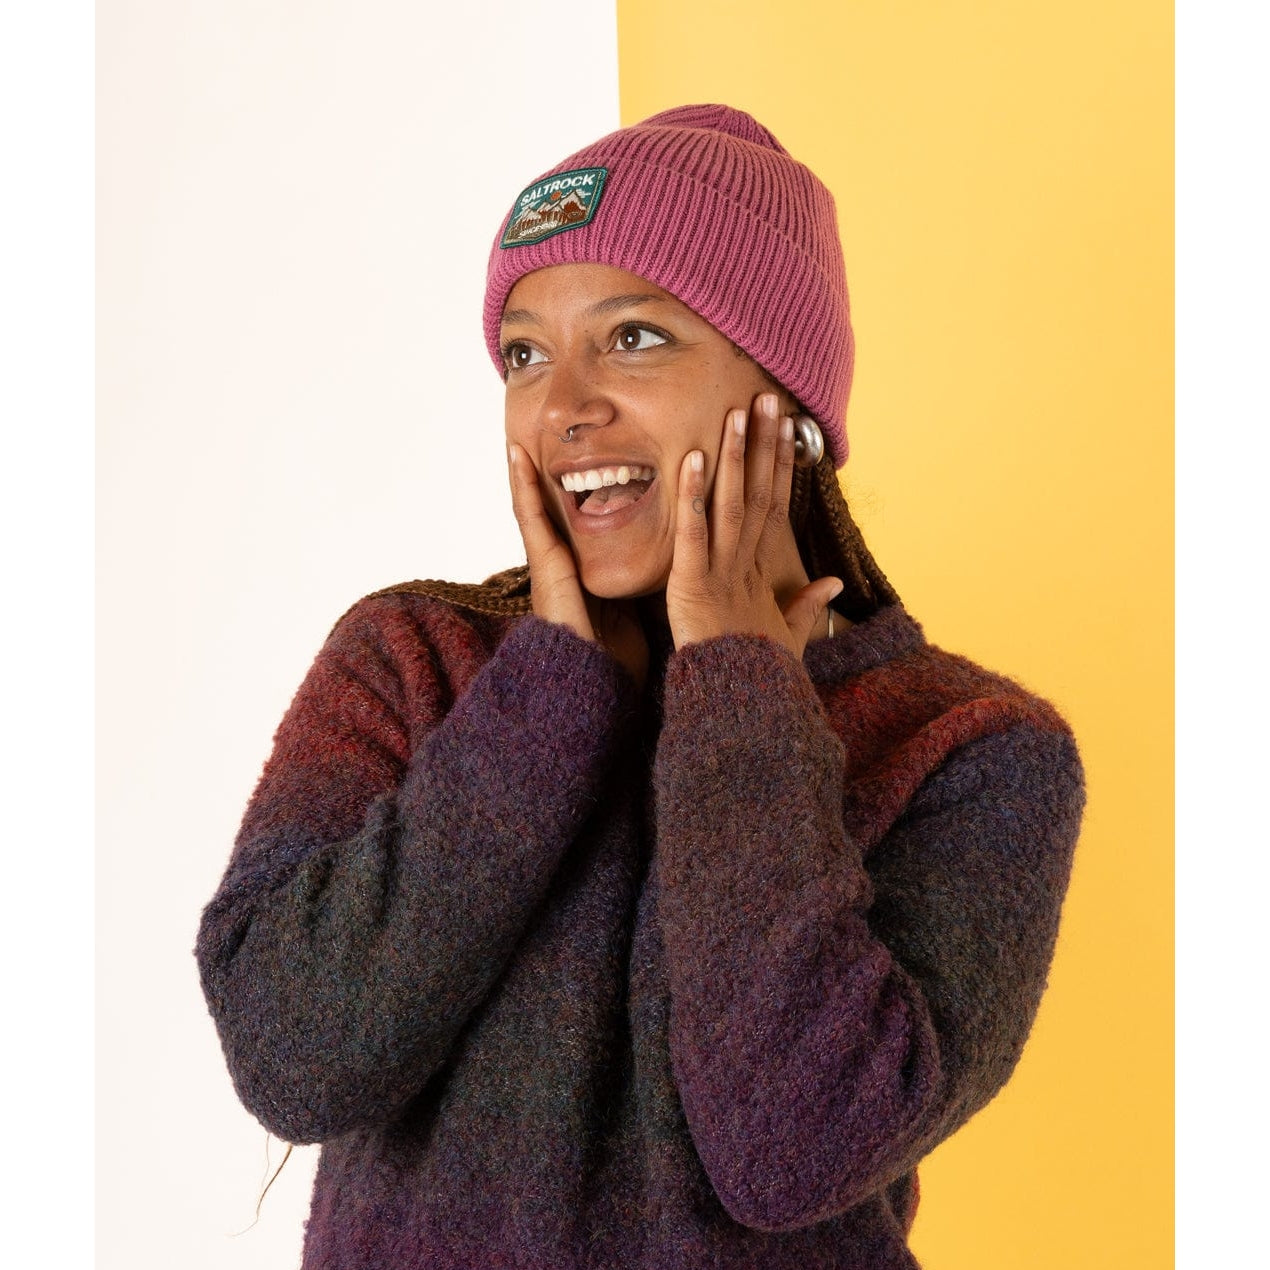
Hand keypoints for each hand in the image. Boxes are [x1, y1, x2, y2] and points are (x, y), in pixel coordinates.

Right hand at [507, 442, 648, 687]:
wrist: (597, 687)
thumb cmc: (616, 659)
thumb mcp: (632, 610)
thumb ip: (637, 585)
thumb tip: (664, 565)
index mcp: (581, 576)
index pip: (575, 525)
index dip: (574, 495)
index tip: (579, 462)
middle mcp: (560, 567)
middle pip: (550, 512)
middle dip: (544, 478)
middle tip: (542, 439)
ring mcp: (547, 566)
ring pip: (534, 508)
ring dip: (525, 472)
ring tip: (520, 437)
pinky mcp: (543, 567)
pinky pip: (529, 517)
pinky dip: (522, 486)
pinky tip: (517, 457)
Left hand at [665, 393, 842, 657]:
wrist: (740, 704)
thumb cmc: (756, 672)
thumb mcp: (787, 636)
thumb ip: (807, 607)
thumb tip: (832, 585)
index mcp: (761, 572)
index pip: (774, 506)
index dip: (779, 465)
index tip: (785, 427)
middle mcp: (745, 564)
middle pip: (759, 493)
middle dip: (764, 445)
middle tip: (769, 398)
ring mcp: (721, 571)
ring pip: (731, 504)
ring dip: (735, 457)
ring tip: (739, 413)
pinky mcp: (693, 583)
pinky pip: (693, 534)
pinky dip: (693, 497)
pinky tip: (692, 461)